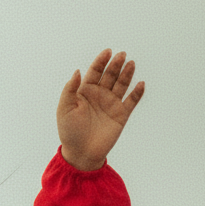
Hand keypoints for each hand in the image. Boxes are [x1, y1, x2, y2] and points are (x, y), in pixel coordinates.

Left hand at [57, 49, 144, 170]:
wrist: (81, 153)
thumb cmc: (70, 132)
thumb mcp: (64, 109)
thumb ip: (70, 89)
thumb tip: (78, 70)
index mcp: (85, 91)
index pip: (95, 71)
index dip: (101, 61)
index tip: (107, 52)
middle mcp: (100, 95)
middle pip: (110, 75)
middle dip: (115, 65)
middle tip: (122, 55)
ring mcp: (111, 104)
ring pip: (121, 85)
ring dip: (127, 74)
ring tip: (131, 63)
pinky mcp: (121, 115)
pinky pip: (131, 101)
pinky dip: (137, 93)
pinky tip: (140, 84)